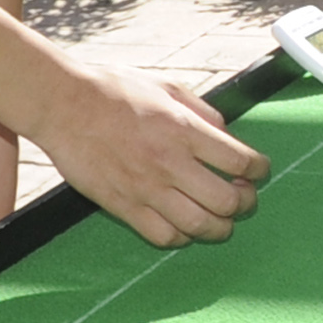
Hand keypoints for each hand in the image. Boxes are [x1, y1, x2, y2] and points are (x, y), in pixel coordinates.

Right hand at [23, 65, 267, 246]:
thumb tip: (226, 134)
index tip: (259, 170)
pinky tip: (184, 226)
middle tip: (244, 198)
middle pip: (227, 201)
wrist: (63, 105)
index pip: (241, 161)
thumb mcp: (167, 86)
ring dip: (220, 227)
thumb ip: (202, 111)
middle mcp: (170, 163)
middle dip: (246, 203)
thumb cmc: (114, 90)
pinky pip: (163, 235)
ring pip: (199, 225)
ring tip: (221, 220)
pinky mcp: (123, 206)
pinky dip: (182, 237)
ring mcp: (146, 188)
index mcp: (185, 130)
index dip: (260, 169)